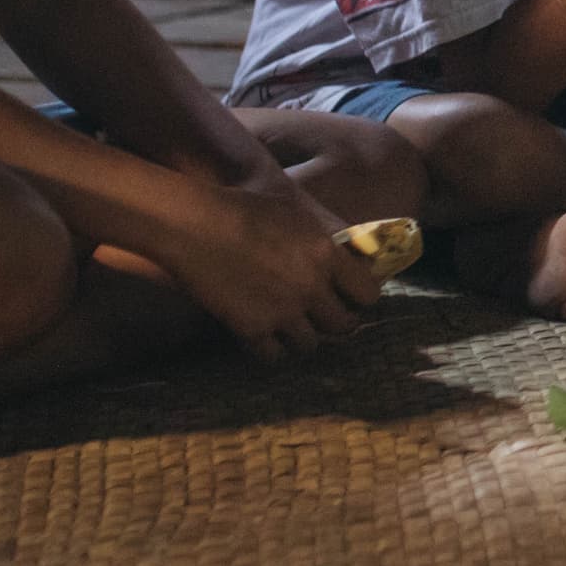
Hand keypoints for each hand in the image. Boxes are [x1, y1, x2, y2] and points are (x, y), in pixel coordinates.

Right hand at [156, 181, 377, 361]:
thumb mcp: (298, 216)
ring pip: (310, 345)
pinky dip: (271, 351)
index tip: (352, 299)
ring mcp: (283, 312)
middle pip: (343, 325)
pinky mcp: (253, 329)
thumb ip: (323, 242)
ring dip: (303, 338)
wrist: (197, 226)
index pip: (367, 293)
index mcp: (327, 255)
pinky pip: (273, 356)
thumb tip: (345, 257)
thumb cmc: (245, 209)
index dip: (361, 299)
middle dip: (336, 323)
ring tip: (293, 330)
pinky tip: (265, 339)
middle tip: (324, 319)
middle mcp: (312, 287)